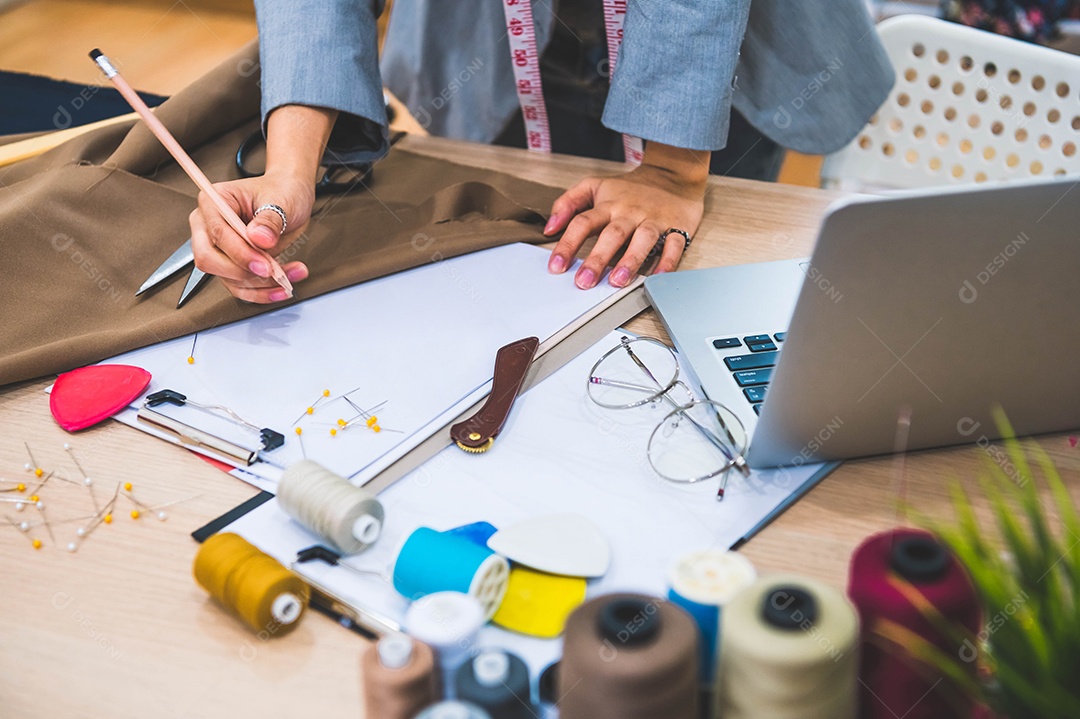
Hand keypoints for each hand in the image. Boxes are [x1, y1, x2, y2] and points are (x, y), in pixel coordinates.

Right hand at [188, 104, 336, 302]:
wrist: (291, 196)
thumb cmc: (281, 191)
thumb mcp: (281, 200)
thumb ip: (269, 220)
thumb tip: (259, 237)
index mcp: (214, 201)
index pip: (217, 234)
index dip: (240, 253)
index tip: (265, 265)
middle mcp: (209, 225)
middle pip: (208, 259)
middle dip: (243, 272)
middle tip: (272, 272)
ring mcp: (218, 247)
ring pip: (226, 277)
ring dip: (260, 285)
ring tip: (289, 276)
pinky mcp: (232, 264)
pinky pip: (240, 286)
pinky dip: (262, 292)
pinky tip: (282, 287)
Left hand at [544, 142, 709, 288]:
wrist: (672, 176)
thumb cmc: (629, 189)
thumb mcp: (594, 186)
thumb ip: (568, 203)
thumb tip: (549, 228)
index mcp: (608, 205)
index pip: (583, 223)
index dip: (568, 244)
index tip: (556, 266)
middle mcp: (630, 213)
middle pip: (612, 235)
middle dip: (597, 259)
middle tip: (584, 281)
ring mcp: (654, 220)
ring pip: (643, 240)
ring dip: (630, 261)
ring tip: (617, 281)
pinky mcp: (677, 227)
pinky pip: (674, 245)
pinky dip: (668, 261)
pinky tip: (657, 276)